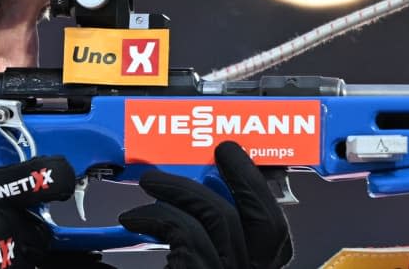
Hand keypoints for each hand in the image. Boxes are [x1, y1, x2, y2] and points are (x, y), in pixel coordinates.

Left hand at [119, 141, 291, 268]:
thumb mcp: (188, 268)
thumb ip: (195, 250)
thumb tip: (177, 207)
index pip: (274, 240)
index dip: (259, 195)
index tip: (234, 162)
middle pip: (268, 226)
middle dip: (245, 179)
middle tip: (221, 152)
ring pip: (221, 219)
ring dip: (182, 190)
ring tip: (152, 181)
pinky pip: (185, 234)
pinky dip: (156, 216)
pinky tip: (134, 218)